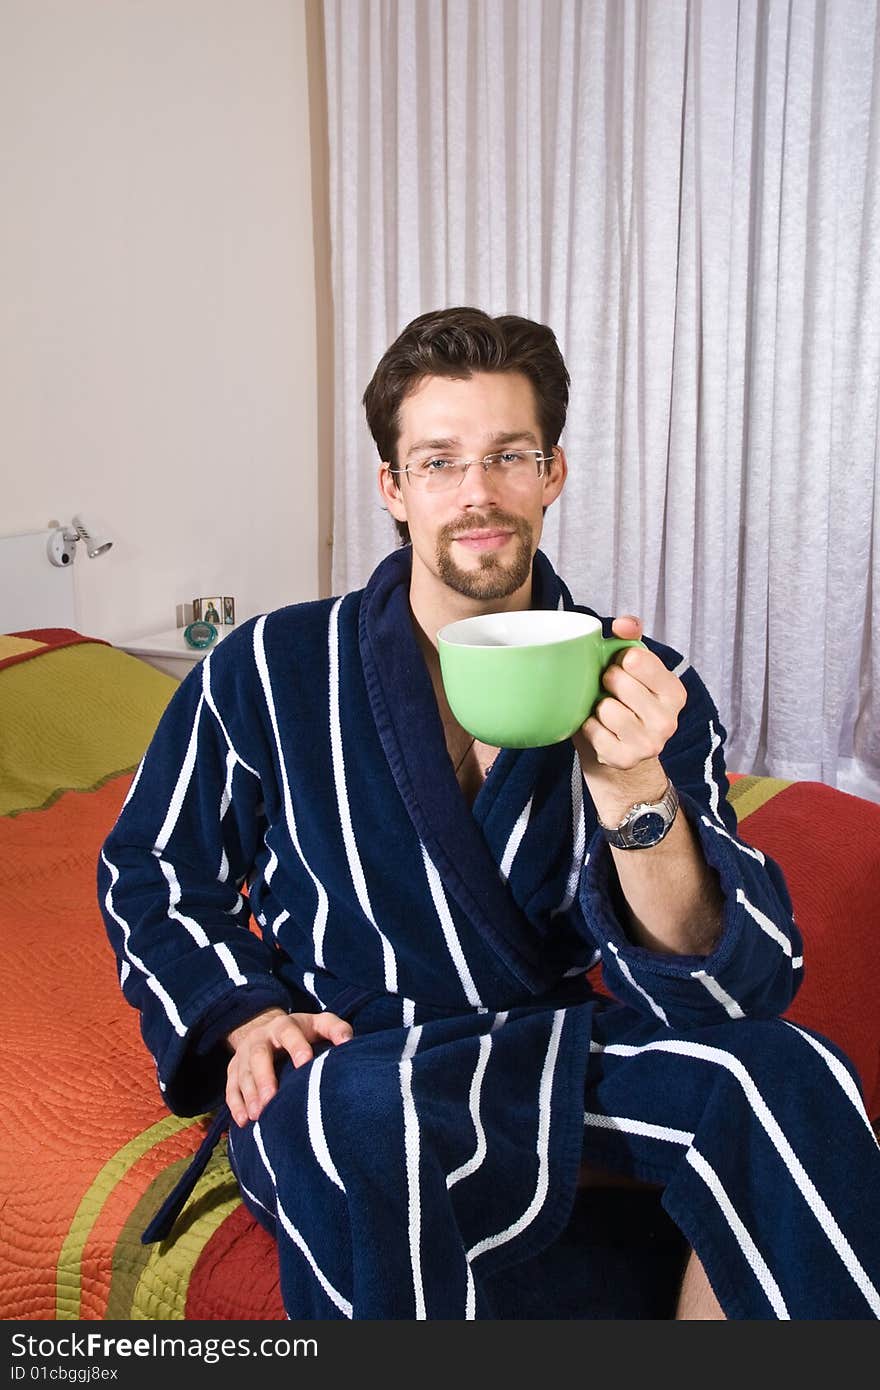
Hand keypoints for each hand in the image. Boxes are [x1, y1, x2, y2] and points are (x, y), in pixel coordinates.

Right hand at [226, 1007, 352, 1126]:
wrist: (267, 1030)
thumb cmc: (302, 1033)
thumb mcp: (319, 1024)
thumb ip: (336, 1029)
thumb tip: (348, 1041)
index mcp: (284, 1026)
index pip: (289, 1033)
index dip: (296, 1046)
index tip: (305, 1062)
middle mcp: (260, 1039)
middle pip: (259, 1056)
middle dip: (264, 1078)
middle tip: (271, 1100)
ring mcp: (244, 1056)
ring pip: (243, 1075)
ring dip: (249, 1095)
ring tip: (257, 1116)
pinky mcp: (233, 1072)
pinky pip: (230, 1089)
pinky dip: (236, 1105)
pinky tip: (243, 1122)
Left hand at [574, 615, 685, 812]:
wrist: (621, 751)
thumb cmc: (625, 700)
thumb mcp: (634, 667)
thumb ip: (631, 637)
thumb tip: (623, 624)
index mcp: (674, 692)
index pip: (636, 658)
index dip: (619, 660)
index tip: (622, 669)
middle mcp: (668, 720)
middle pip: (617, 680)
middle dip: (606, 681)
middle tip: (610, 691)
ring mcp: (649, 744)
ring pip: (606, 708)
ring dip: (597, 707)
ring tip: (605, 710)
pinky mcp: (625, 759)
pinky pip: (593, 731)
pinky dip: (589, 727)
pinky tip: (599, 729)